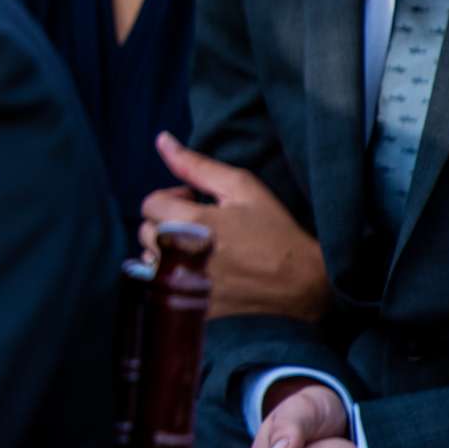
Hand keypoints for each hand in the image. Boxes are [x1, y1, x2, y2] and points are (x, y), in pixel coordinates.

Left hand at [141, 135, 329, 320]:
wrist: (303, 283)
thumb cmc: (275, 231)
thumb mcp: (242, 188)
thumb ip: (196, 164)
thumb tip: (162, 139)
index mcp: (192, 223)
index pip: (150, 204)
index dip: (172, 199)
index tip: (195, 203)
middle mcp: (182, 256)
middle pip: (146, 231)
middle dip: (167, 223)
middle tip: (201, 225)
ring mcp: (185, 286)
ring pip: (150, 260)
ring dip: (166, 251)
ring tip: (199, 248)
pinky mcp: (190, 307)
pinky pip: (160, 287)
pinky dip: (172, 277)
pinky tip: (200, 272)